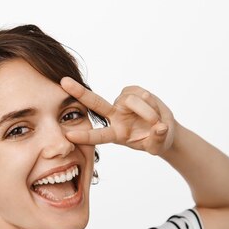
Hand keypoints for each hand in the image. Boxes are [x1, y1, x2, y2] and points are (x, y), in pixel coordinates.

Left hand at [60, 78, 175, 155]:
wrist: (165, 129)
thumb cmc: (156, 140)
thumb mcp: (157, 146)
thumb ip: (157, 139)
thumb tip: (160, 128)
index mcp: (115, 134)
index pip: (97, 135)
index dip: (84, 136)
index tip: (68, 136)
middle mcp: (114, 116)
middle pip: (95, 102)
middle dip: (79, 92)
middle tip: (63, 82)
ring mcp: (122, 102)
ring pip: (131, 101)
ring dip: (147, 112)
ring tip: (156, 122)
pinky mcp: (132, 92)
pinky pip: (142, 95)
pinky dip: (152, 104)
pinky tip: (155, 110)